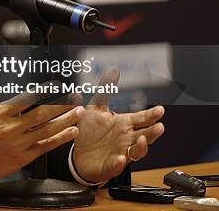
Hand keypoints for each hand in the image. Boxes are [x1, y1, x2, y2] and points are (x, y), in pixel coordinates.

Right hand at [0, 58, 84, 182]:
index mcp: (2, 112)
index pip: (27, 98)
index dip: (44, 90)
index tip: (58, 84)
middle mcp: (12, 127)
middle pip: (42, 113)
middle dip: (61, 104)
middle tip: (75, 96)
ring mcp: (19, 143)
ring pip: (47, 130)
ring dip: (66, 120)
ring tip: (79, 111)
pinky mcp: (23, 157)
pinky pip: (45, 146)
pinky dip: (60, 139)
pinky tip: (72, 132)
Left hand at [73, 67, 164, 182]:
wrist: (79, 154)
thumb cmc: (90, 131)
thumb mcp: (94, 108)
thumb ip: (104, 92)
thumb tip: (112, 72)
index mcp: (123, 124)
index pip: (141, 118)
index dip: (151, 115)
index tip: (160, 110)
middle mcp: (126, 138)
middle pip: (145, 135)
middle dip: (152, 132)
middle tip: (159, 126)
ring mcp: (121, 153)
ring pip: (137, 152)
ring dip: (141, 147)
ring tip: (142, 140)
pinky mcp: (111, 165)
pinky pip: (117, 165)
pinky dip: (119, 163)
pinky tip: (119, 158)